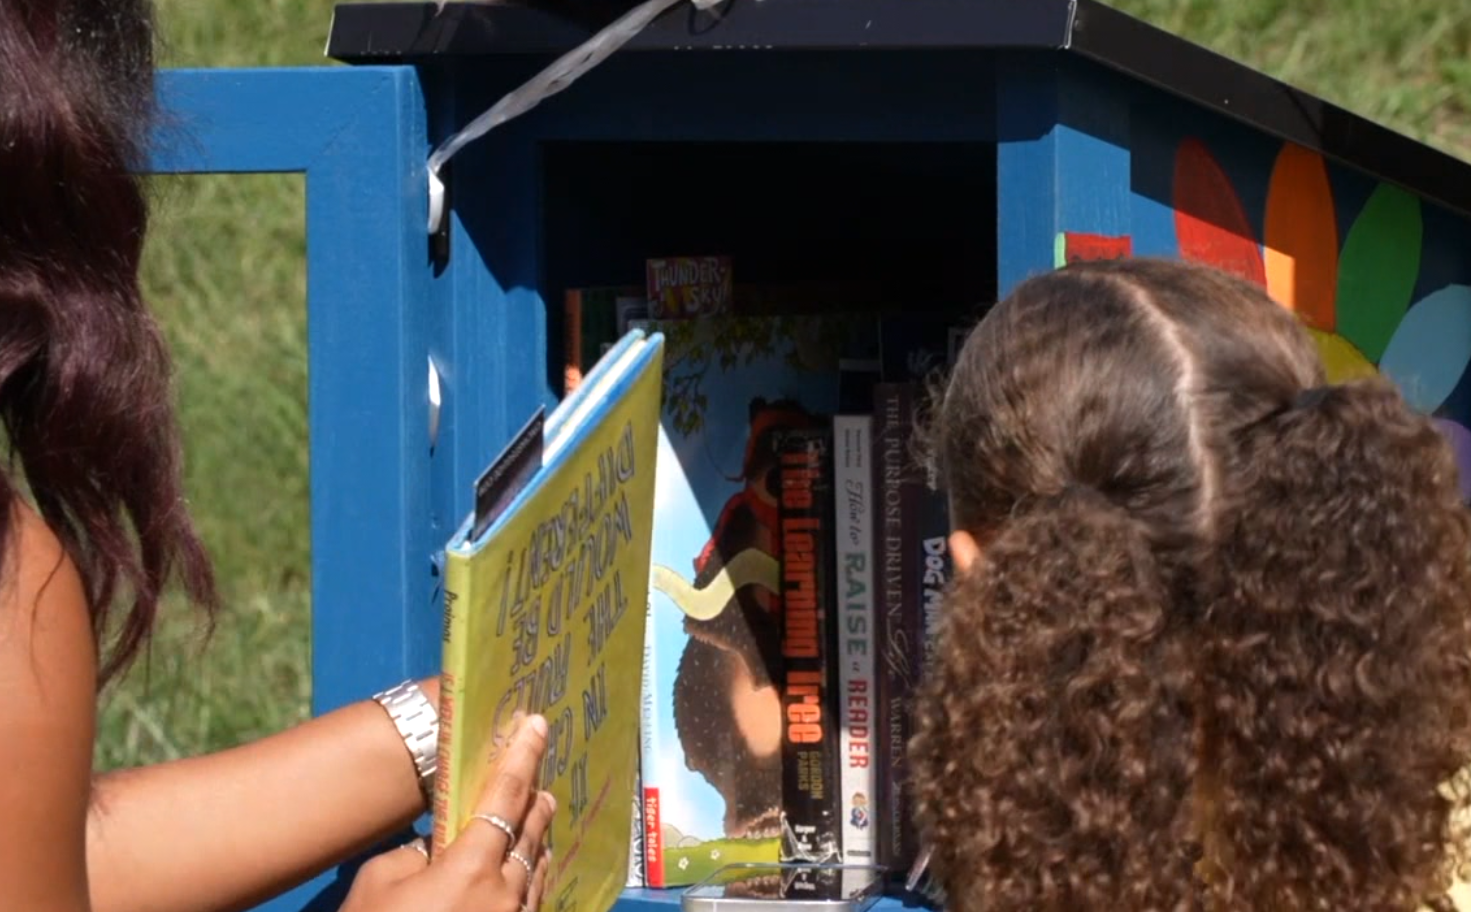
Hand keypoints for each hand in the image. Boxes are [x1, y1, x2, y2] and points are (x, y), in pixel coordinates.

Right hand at [340, 714, 557, 911]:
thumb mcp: (377, 884)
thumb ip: (415, 853)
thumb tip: (440, 844)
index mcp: (470, 869)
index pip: (505, 796)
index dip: (522, 755)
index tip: (538, 724)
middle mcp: (503, 894)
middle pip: (531, 831)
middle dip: (535, 798)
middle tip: (540, 770)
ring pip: (537, 868)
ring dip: (537, 838)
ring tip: (539, 814)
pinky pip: (532, 901)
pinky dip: (532, 876)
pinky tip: (528, 869)